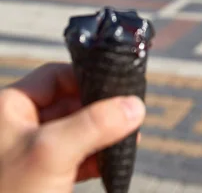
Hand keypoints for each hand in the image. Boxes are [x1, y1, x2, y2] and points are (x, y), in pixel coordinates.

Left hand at [0, 62, 144, 192]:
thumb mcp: (54, 152)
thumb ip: (95, 124)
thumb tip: (135, 105)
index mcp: (11, 108)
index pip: (55, 77)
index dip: (86, 79)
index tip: (117, 88)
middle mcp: (20, 127)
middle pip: (69, 103)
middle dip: (100, 110)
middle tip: (129, 114)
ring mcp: (32, 155)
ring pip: (75, 132)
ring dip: (102, 134)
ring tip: (129, 137)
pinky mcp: (43, 180)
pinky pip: (75, 158)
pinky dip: (96, 158)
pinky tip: (114, 163)